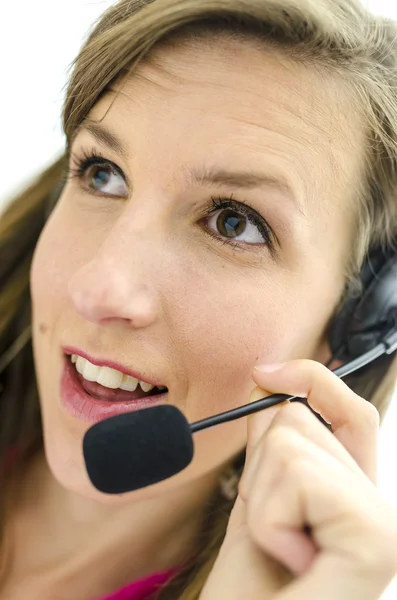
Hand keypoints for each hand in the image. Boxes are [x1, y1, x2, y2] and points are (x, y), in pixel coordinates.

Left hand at [200, 359, 396, 599]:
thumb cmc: (250, 589)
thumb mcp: (258, 501)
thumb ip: (274, 445)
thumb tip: (273, 384)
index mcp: (356, 495)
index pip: (350, 411)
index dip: (312, 379)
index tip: (267, 370)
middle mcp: (379, 507)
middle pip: (300, 422)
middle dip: (261, 469)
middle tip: (270, 533)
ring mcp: (382, 526)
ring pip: (293, 444)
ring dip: (261, 497)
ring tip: (277, 553)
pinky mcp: (375, 543)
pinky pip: (301, 476)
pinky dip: (270, 517)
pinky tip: (290, 565)